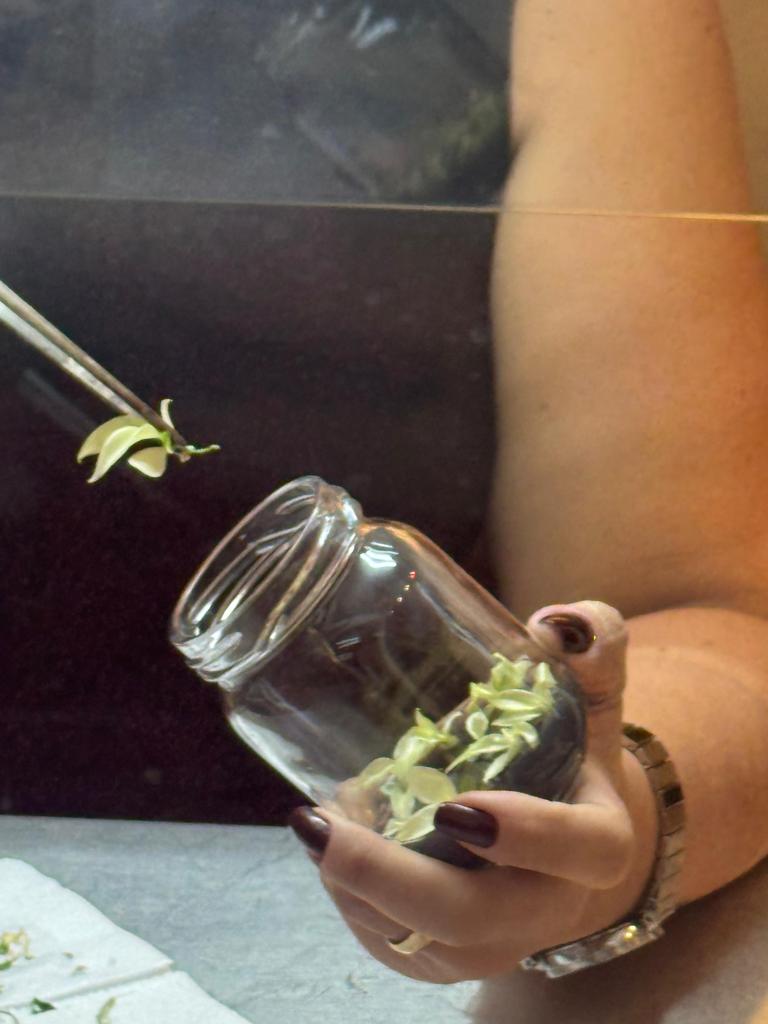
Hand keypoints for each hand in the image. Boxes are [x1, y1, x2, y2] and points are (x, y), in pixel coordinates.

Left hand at [288, 601, 658, 982]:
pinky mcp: (446, 958)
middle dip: (386, 878)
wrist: (565, 847)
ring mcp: (493, 945)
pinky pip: (390, 944)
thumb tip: (555, 621)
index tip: (453, 803)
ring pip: (415, 940)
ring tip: (317, 819)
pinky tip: (330, 845)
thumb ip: (593, 644)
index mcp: (596, 847)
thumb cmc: (573, 759)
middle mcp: (547, 911)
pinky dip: (348, 897)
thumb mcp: (593, 699)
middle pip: (470, 918)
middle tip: (320, 824)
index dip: (524, 835)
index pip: (578, 852)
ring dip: (351, 883)